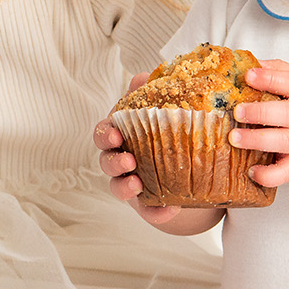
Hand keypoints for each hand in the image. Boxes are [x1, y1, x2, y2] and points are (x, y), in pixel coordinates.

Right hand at [93, 75, 183, 224]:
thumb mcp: (158, 111)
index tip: (116, 134)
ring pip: (118, 188)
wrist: (185, 168)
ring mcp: (132, 184)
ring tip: (138, 184)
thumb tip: (142, 75)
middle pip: (106, 162)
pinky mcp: (148, 206)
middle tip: (128, 160)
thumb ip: (148, 94)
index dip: (105, 134)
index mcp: (120, 136)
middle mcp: (121, 161)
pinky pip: (149, 212)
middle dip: (113, 162)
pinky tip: (170, 210)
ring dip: (125, 186)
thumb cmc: (163, 133)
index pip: (103, 134)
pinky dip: (157, 212)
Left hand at [231, 60, 288, 186]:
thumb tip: (253, 62)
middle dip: (261, 112)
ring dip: (258, 140)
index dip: (271, 79)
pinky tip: (253, 171)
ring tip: (235, 137)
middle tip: (238, 111)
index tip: (249, 75)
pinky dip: (271, 175)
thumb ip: (283, 71)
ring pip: (284, 142)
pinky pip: (288, 172)